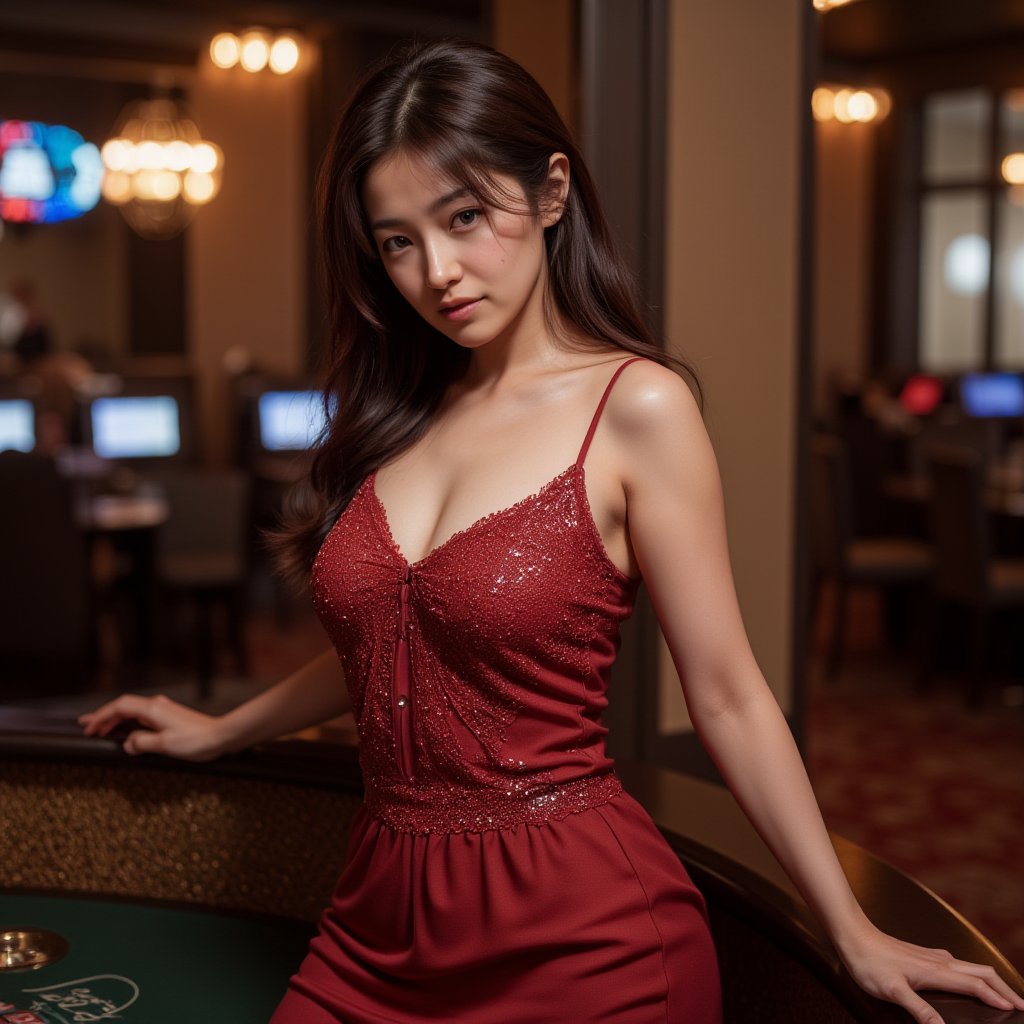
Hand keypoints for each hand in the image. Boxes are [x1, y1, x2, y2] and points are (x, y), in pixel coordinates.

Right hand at [78, 693, 229, 762]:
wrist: (222, 735)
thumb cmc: (197, 741)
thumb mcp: (165, 745)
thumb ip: (141, 743)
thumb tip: (126, 743)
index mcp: (153, 709)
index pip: (119, 707)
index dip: (101, 716)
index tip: (87, 727)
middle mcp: (157, 705)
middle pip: (123, 706)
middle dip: (103, 716)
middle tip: (86, 727)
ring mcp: (163, 710)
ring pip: (132, 711)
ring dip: (115, 720)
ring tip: (100, 729)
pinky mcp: (169, 716)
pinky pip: (141, 717)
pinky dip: (128, 723)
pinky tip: (124, 731)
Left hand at [838, 923, 1023, 1022]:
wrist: (852, 933)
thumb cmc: (870, 961)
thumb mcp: (894, 990)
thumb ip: (920, 1011)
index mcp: (937, 971)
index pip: (978, 985)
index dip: (999, 998)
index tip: (1019, 1010)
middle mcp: (939, 960)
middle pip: (982, 972)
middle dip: (1004, 987)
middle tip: (1022, 1004)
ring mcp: (931, 955)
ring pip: (971, 965)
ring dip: (991, 979)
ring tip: (1002, 993)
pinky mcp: (923, 954)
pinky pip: (957, 963)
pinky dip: (973, 973)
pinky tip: (967, 978)